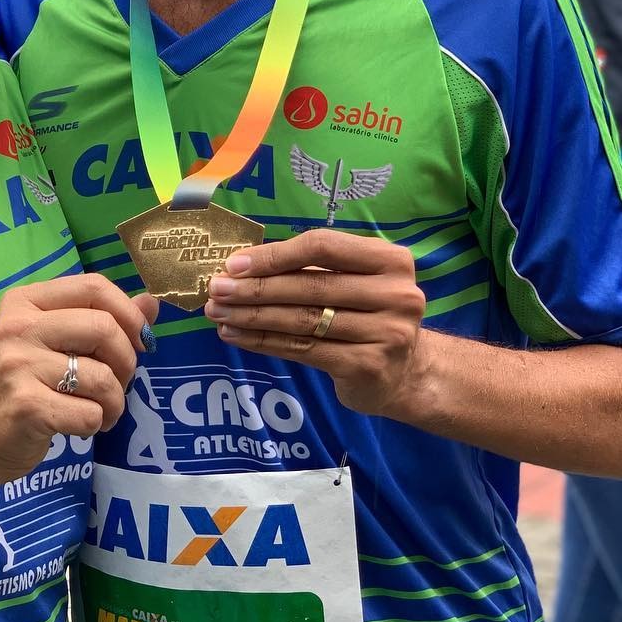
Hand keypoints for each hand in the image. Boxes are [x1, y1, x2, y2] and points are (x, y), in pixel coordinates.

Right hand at [0, 275, 158, 498]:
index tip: (139, 341)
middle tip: (118, 383)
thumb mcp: (53, 343)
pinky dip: (96, 424)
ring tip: (101, 411)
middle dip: (127, 362)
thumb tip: (151, 303)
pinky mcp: (25, 406)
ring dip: (115, 402)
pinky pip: (89, 413)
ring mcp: (18, 366)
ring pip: (102, 377)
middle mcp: (18, 327)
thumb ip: (100, 319)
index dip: (128, 313)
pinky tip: (79, 426)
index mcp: (24, 301)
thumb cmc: (20, 384)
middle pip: (103, 328)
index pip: (93, 287)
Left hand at [203, 230, 426, 417]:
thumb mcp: (352, 282)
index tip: (234, 264)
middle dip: (255, 288)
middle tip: (216, 290)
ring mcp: (386, 333)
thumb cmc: (366, 315)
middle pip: (310, 286)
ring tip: (218, 313)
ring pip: (302, 321)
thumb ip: (311, 269)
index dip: (275, 255)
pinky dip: (264, 342)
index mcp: (389, 260)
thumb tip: (239, 266)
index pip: (322, 247)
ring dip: (252, 316)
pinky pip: (303, 350)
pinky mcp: (368, 366)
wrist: (405, 374)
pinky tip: (237, 336)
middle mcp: (395, 294)